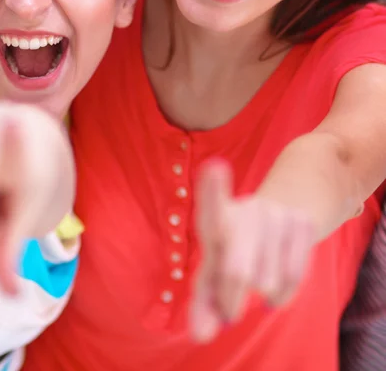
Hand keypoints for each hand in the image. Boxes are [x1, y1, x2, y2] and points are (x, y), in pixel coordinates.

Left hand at [190, 158, 315, 341]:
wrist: (276, 218)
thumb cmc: (232, 251)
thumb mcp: (212, 273)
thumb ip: (203, 303)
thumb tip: (201, 334)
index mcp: (216, 219)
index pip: (212, 207)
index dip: (212, 189)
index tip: (214, 168)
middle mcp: (245, 210)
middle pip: (237, 271)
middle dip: (231, 299)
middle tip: (229, 311)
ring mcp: (276, 214)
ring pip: (266, 282)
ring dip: (259, 297)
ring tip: (254, 285)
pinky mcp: (302, 223)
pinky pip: (292, 280)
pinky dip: (281, 296)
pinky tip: (274, 286)